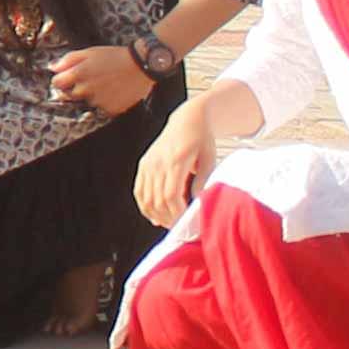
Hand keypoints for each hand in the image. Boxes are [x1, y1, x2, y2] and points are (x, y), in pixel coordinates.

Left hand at [47, 45, 152, 119]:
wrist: (141, 65)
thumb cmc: (115, 56)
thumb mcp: (89, 52)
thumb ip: (68, 60)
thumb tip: (52, 68)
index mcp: (79, 74)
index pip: (57, 83)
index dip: (61, 79)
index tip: (67, 77)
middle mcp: (86, 90)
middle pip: (70, 95)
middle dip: (75, 88)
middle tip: (90, 79)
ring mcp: (98, 101)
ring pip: (87, 102)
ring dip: (92, 95)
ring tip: (106, 83)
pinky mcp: (111, 109)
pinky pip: (102, 108)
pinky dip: (105, 102)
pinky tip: (113, 92)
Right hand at [133, 100, 218, 229]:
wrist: (188, 119)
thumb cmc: (202, 139)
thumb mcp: (209, 160)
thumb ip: (202, 182)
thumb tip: (196, 204)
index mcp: (176, 160)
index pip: (170, 195)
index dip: (176, 213)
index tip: (185, 223)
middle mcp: (158, 162)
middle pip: (157, 200)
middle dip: (168, 218)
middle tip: (179, 228)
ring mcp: (148, 163)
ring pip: (146, 198)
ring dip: (156, 215)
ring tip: (168, 223)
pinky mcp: (144, 164)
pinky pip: (139, 190)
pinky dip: (144, 206)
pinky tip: (154, 215)